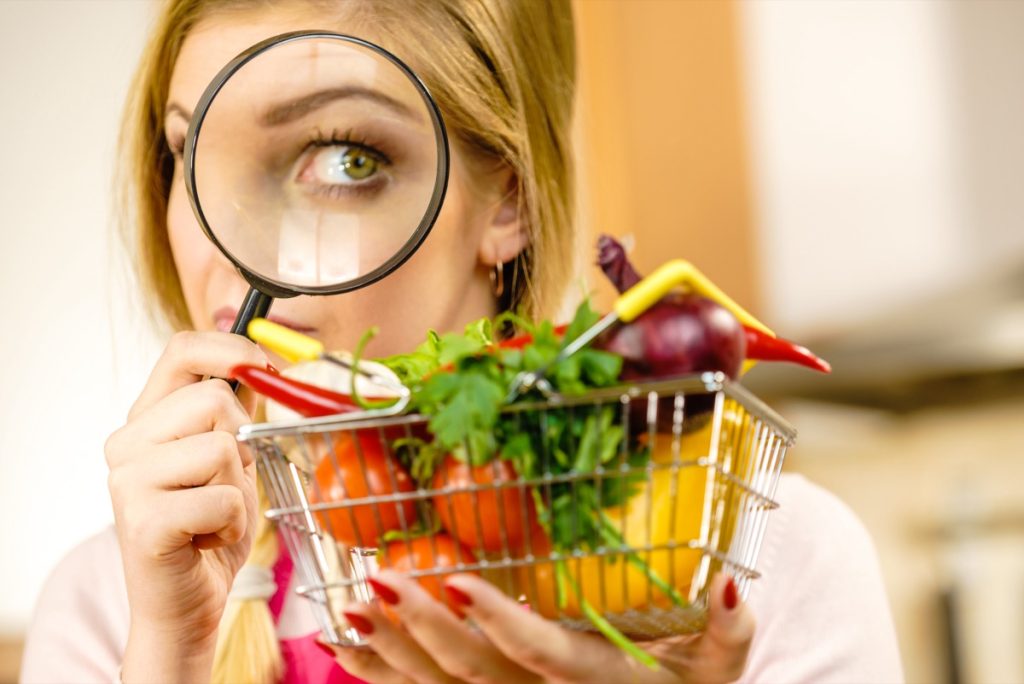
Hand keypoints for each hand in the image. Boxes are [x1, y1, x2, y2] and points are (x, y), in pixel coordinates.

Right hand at [104, 332, 268, 680]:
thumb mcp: (229, 460)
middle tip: (226, 484)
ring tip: (215, 515)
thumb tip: (266, 365)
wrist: (186, 603)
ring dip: (239, 488)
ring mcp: (128, 482)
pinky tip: (208, 539)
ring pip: (222, 447)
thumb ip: (234, 414)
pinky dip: (233, 523)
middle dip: (243, 442)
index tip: (265, 367)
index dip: (232, 347)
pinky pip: (223, 498)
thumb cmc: (210, 528)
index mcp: (147, 419)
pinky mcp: (143, 522)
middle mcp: (127, 443)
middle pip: (215, 397)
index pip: (182, 349)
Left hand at [321, 572, 753, 683]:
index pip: (543, 655)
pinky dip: (384, 676)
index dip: (500, 621)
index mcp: (595, 681)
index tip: (457, 579)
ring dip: (390, 653)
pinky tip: (347, 648)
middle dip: (423, 629)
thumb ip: (729, 632)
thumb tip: (728, 580)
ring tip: (350, 611)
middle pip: (475, 674)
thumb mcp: (721, 669)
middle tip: (379, 581)